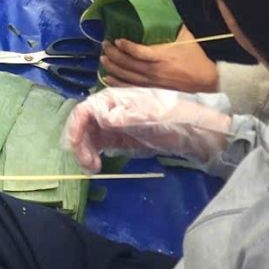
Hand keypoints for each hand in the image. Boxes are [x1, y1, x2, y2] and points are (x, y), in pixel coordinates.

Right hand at [63, 85, 235, 172]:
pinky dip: (93, 156)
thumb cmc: (173, 117)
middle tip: (89, 166)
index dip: (75, 128)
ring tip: (93, 169)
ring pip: (87, 138)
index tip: (78, 148)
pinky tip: (98, 167)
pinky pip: (98, 146)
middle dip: (79, 145)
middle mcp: (108, 111)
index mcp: (112, 100)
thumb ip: (128, 115)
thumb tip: (105, 118)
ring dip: (84, 152)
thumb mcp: (152, 115)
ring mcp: (112, 126)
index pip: (84, 111)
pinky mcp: (119, 140)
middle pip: (82, 125)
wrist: (192, 130)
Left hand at [99, 27, 219, 93]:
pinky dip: (117, 83)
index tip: (116, 39)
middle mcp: (155, 71)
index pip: (139, 52)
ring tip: (103, 58)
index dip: (126, 46)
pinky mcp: (152, 90)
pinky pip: (131, 87)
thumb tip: (155, 9)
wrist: (204, 79)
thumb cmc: (194, 56)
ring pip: (127, 76)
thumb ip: (169, 25)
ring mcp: (152, 82)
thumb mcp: (184, 37)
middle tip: (104, 44)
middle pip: (129, 64)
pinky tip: (107, 78)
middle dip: (113, 54)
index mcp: (163, 56)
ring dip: (112, 67)